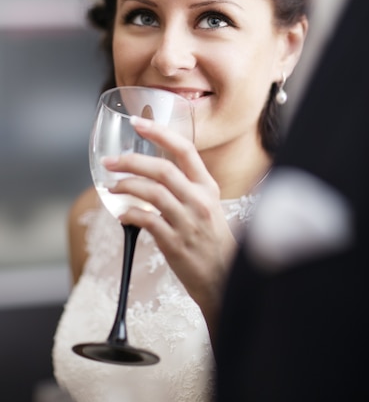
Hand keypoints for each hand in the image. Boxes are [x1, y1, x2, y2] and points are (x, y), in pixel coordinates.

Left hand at [101, 116, 236, 341]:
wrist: (224, 279)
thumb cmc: (212, 242)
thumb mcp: (208, 207)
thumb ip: (187, 189)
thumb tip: (155, 172)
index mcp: (208, 187)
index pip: (185, 149)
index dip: (160, 132)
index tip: (139, 122)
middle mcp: (199, 200)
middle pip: (162, 169)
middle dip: (131, 161)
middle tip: (111, 161)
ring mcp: (187, 221)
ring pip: (151, 192)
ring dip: (126, 186)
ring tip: (112, 187)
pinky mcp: (174, 243)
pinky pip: (145, 220)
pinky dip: (128, 214)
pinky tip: (122, 215)